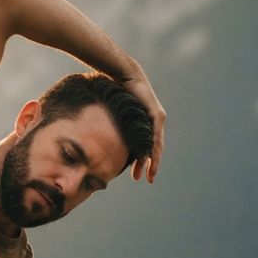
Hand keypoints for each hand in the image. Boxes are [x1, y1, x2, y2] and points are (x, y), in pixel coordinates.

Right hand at [116, 59, 165, 183]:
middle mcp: (153, 123)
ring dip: (152, 161)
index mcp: (144, 125)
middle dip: (149, 166)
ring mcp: (157, 119)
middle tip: (147, 180)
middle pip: (153, 149)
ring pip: (156, 146)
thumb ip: (114, 127)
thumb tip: (100, 137)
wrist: (123, 77)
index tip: (136, 174)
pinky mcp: (156, 115)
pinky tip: (149, 159)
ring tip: (149, 174)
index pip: (145, 147)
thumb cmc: (116, 93)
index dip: (141, 161)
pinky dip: (153, 148)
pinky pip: (155, 136)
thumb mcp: (115, 115)